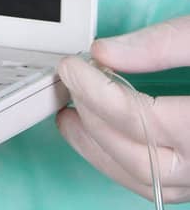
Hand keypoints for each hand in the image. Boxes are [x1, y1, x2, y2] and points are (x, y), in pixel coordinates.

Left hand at [57, 15, 189, 201]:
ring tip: (71, 117)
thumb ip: (160, 44)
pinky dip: (127, 165)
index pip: (144, 120)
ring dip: (103, 152)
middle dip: (94, 124)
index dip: (99, 93)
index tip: (72, 66)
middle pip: (142, 159)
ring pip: (150, 183)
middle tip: (67, 85)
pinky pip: (163, 186)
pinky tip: (104, 138)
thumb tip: (104, 51)